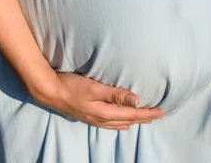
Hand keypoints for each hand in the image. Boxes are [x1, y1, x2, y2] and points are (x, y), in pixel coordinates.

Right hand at [33, 71, 162, 130]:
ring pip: (119, 123)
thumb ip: (116, 94)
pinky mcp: (88, 117)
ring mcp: (94, 119)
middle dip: (143, 118)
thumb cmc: (71, 86)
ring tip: (143, 120)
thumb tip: (137, 101)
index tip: (161, 111)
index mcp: (105, 113)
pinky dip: (121, 123)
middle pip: (128, 120)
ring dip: (133, 121)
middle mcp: (101, 119)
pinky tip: (121, 123)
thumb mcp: (95, 88)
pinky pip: (110, 124)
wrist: (50, 91)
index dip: (147, 113)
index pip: (132, 114)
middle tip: (157, 115)